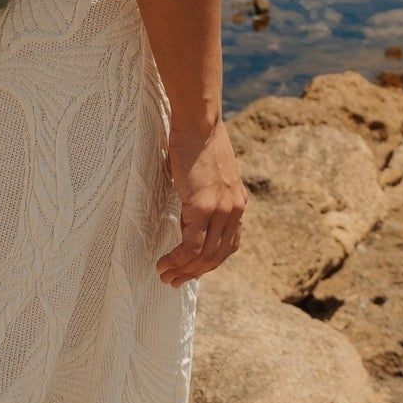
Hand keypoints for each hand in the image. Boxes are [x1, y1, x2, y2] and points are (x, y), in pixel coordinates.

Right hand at [157, 118, 245, 286]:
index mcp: (237, 203)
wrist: (199, 120)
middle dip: (195, 273)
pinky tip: (164, 263)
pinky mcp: (204, 207)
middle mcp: (235, 211)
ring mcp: (221, 210)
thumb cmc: (198, 139)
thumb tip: (193, 203)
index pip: (228, 245)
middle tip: (174, 282)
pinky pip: (191, 246)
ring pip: (205, 256)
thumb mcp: (210, 172)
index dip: (209, 262)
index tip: (191, 270)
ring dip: (184, 271)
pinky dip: (178, 260)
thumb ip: (208, 191)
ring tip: (165, 276)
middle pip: (217, 256)